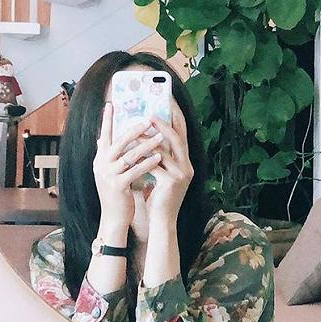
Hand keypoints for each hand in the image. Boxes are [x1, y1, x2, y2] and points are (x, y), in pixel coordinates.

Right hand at [93, 102, 163, 232]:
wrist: (113, 217)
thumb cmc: (116, 191)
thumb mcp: (109, 170)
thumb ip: (108, 154)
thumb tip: (103, 137)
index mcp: (100, 158)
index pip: (103, 134)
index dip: (107, 119)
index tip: (111, 103)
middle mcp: (102, 164)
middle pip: (119, 141)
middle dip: (135, 128)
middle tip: (149, 119)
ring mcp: (108, 174)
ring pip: (130, 155)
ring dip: (147, 144)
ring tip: (161, 136)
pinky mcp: (118, 185)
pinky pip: (135, 170)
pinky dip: (148, 162)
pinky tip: (159, 157)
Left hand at [144, 100, 193, 226]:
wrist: (162, 221)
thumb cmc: (158, 195)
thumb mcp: (161, 171)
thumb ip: (157, 155)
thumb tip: (144, 133)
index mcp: (185, 161)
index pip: (183, 133)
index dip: (176, 117)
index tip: (168, 101)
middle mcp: (187, 165)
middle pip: (178, 138)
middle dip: (164, 123)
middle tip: (150, 112)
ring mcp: (182, 174)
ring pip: (166, 150)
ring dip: (150, 138)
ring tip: (137, 129)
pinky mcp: (172, 182)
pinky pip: (156, 164)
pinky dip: (144, 156)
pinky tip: (133, 151)